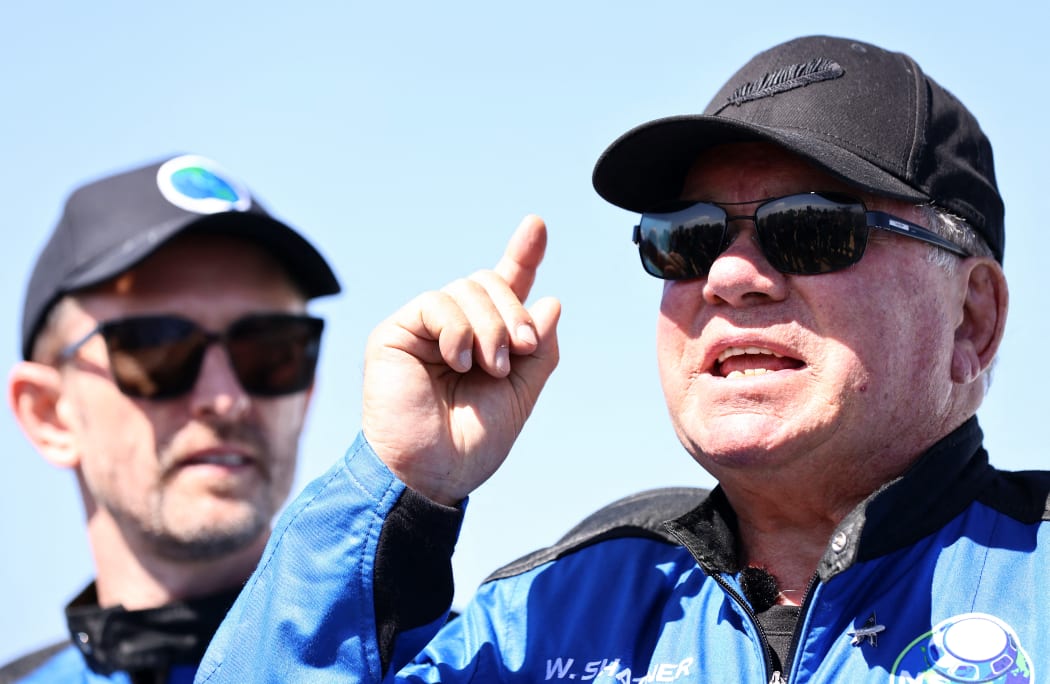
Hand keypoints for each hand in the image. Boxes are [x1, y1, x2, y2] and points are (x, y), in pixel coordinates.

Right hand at [361, 215, 560, 504]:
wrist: (431, 474)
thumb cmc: (471, 444)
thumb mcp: (520, 395)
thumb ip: (538, 350)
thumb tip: (551, 301)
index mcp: (484, 341)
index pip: (505, 288)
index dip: (522, 255)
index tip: (538, 225)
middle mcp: (454, 328)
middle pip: (490, 281)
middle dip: (514, 312)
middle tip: (521, 351)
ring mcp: (424, 328)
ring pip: (467, 288)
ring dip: (490, 326)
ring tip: (490, 367)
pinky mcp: (397, 332)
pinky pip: (437, 302)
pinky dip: (458, 329)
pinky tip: (459, 360)